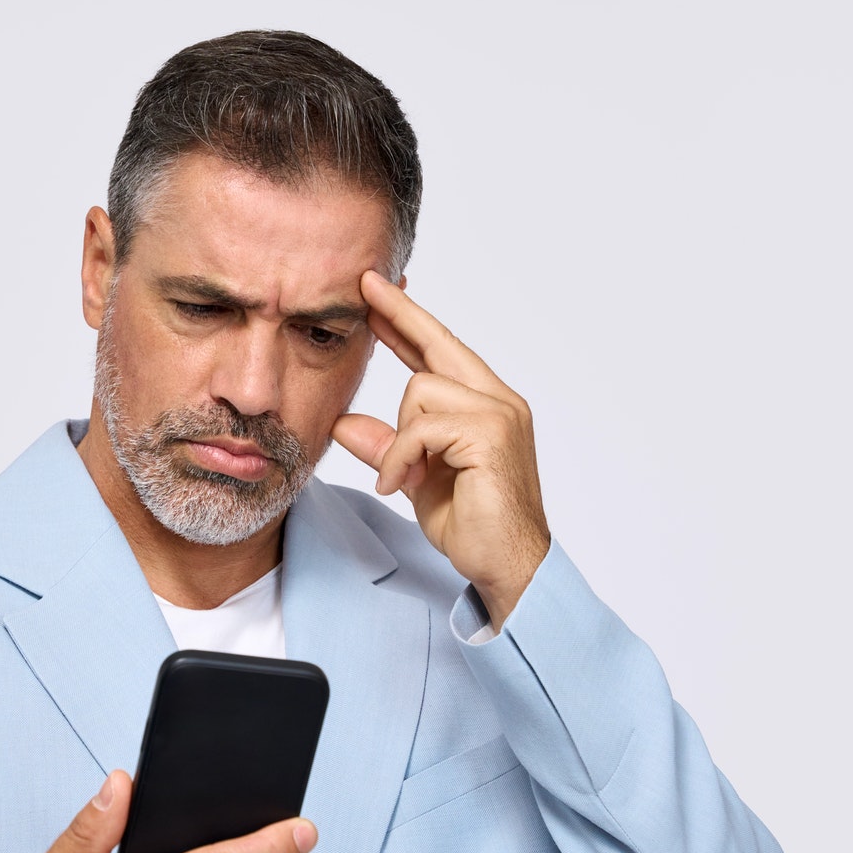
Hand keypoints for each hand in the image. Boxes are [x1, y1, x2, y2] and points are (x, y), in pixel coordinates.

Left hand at [333, 270, 550, 632]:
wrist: (508, 565)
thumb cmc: (472, 524)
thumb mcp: (415, 479)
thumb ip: (386, 446)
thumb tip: (343, 422)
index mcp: (486, 405)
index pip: (441, 351)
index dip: (407, 321)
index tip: (376, 294)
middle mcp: (499, 400)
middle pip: (436, 347)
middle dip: (398, 317)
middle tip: (364, 288)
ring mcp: (499, 414)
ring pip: (419, 391)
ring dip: (400, 439)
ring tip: (407, 477)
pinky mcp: (490, 434)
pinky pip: (420, 427)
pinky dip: (401, 458)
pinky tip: (402, 486)